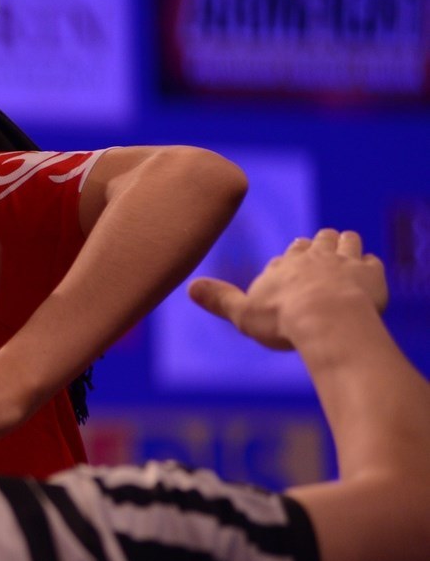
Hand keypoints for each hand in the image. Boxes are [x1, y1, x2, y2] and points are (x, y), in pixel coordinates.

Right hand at [188, 229, 386, 350]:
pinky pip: (372, 261)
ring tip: (343, 253)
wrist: (328, 320)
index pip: (286, 256)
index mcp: (283, 265)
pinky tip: (367, 276)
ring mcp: (344, 262)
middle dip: (317, 246)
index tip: (288, 270)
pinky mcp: (371, 273)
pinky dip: (369, 266)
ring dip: (344, 245)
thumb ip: (219, 300)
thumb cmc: (283, 320)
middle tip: (318, 255)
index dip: (288, 263)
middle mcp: (313, 256)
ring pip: (346, 240)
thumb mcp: (242, 314)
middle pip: (316, 240)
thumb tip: (188, 287)